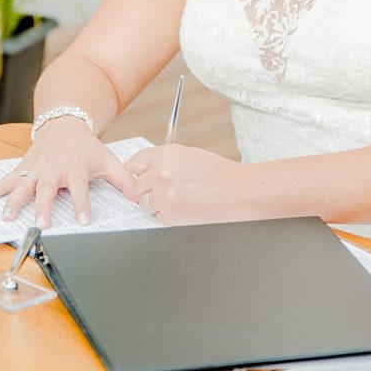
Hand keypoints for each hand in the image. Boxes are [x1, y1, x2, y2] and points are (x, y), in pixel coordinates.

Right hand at [0, 118, 135, 227]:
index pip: (81, 188)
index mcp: (76, 168)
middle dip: (44, 206)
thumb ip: (124, 179)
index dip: (82, 204)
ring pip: (23, 185)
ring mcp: (36, 168)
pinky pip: (6, 180)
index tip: (84, 221)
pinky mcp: (23, 168)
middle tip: (41, 223)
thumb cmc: (87, 147)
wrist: (65, 125)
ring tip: (6, 216)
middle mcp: (54, 169)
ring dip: (13, 201)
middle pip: (48, 189)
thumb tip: (139, 197)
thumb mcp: (108, 160)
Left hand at [125, 144, 244, 224]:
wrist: (238, 190)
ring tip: (178, 198)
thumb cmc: (219, 173)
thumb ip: (164, 160)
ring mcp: (163, 195)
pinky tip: (183, 206)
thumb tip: (146, 169)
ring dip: (156, 202)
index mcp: (165, 155)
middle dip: (148, 188)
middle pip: (136, 185)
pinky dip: (166, 214)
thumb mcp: (189, 155)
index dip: (138, 171)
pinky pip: (156, 215)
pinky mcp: (169, 214)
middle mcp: (161, 173)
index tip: (141, 176)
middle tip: (167, 189)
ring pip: (144, 202)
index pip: (133, 164)